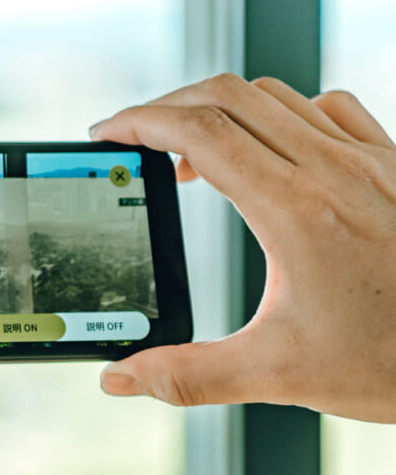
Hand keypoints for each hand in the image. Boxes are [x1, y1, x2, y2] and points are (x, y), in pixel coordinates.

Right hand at [90, 74, 395, 422]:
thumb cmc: (393, 362)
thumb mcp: (278, 373)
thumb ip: (187, 375)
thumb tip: (119, 379)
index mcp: (294, 209)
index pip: (197, 131)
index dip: (138, 122)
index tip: (106, 134)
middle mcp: (333, 169)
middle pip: (226, 95)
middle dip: (166, 108)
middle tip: (134, 141)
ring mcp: (370, 161)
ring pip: (275, 95)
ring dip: (220, 109)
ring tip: (191, 155)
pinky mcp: (394, 166)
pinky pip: (329, 108)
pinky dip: (282, 113)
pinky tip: (273, 149)